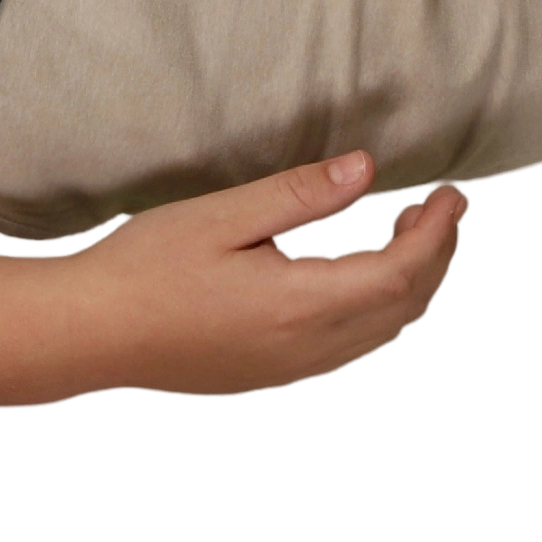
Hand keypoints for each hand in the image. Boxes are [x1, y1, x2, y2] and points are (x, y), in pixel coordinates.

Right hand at [54, 151, 469, 395]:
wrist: (90, 332)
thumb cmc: (143, 271)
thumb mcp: (219, 215)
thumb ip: (297, 194)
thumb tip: (365, 169)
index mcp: (301, 304)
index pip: (401, 270)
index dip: (437, 231)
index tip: (450, 192)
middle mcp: (310, 346)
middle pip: (407, 304)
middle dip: (435, 253)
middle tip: (437, 206)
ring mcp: (295, 366)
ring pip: (386, 330)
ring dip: (411, 283)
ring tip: (407, 234)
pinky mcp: (277, 373)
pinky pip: (356, 344)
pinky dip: (381, 308)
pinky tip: (362, 278)